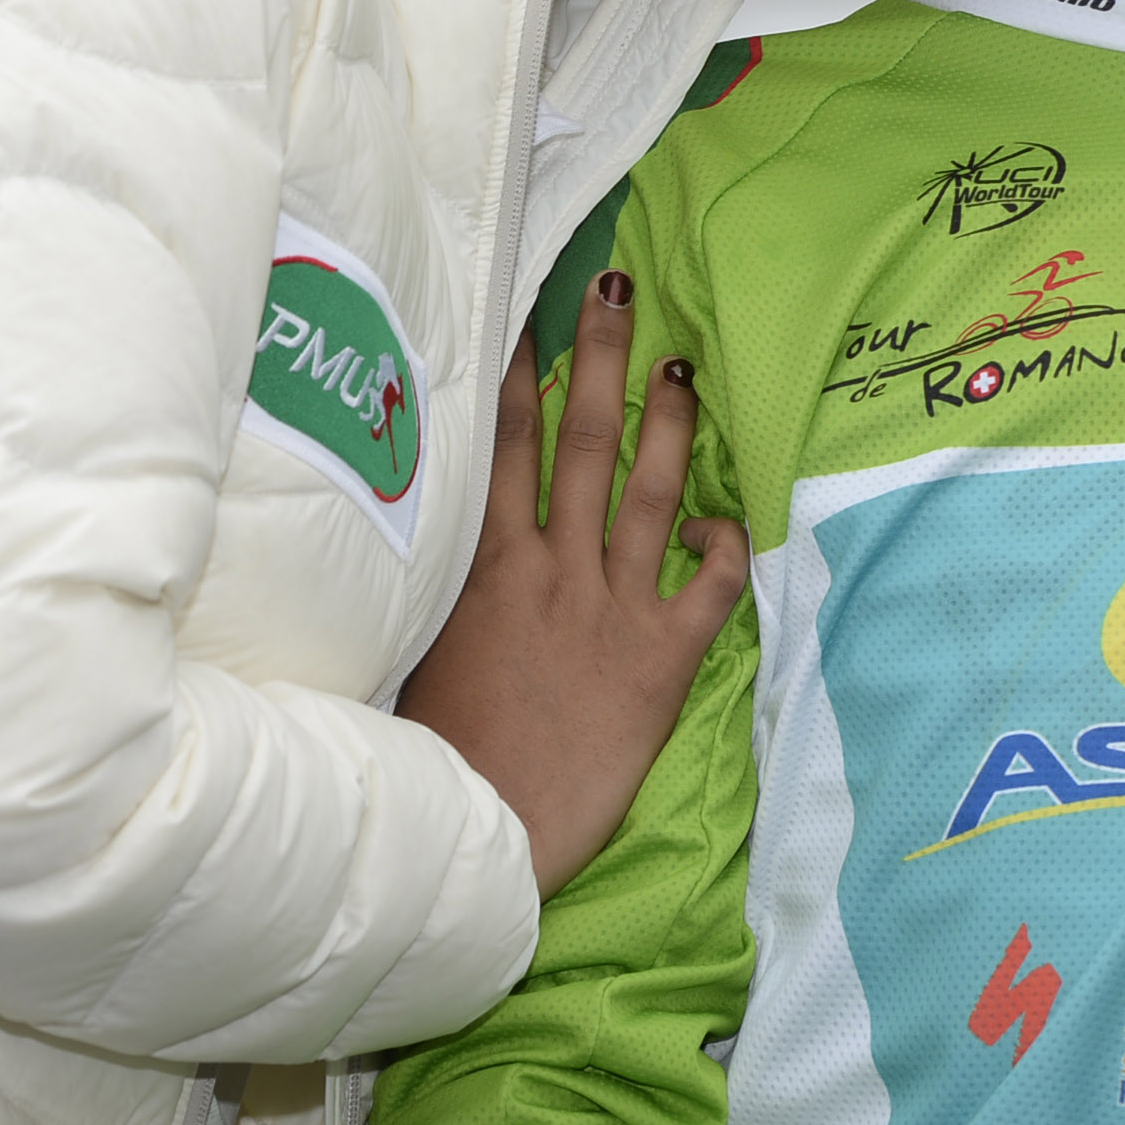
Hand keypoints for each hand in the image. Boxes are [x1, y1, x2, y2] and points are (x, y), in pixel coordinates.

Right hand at [398, 272, 748, 896]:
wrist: (485, 834)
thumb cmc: (430, 758)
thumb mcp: (406, 655)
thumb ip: (422, 592)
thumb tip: (402, 539)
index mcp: (484, 567)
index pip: (504, 444)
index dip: (519, 373)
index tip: (530, 311)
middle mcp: (553, 570)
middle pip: (580, 440)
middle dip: (598, 358)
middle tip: (618, 289)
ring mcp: (613, 609)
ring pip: (649, 490)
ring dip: (668, 423)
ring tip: (679, 366)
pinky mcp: (662, 660)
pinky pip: (710, 585)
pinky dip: (723, 543)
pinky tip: (718, 517)